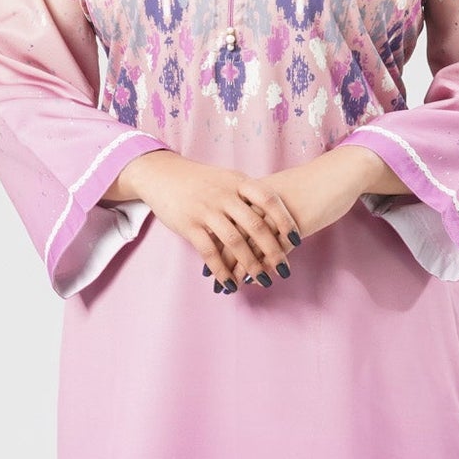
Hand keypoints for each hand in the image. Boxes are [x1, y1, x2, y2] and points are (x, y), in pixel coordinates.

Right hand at [114, 150, 304, 291]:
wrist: (162, 174)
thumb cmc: (200, 180)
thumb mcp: (227, 178)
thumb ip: (248, 194)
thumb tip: (276, 214)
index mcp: (238, 181)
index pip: (268, 199)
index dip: (285, 220)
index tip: (297, 240)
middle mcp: (224, 195)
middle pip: (255, 224)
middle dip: (272, 250)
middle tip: (284, 269)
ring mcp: (206, 210)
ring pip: (235, 241)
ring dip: (251, 264)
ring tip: (263, 280)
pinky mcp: (189, 225)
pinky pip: (209, 252)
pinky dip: (222, 271)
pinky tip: (232, 284)